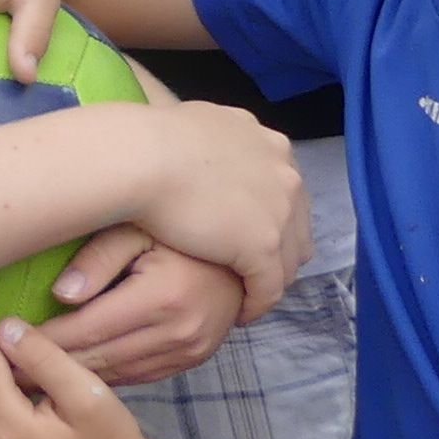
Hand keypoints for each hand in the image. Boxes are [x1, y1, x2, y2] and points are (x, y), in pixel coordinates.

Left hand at [39, 234, 245, 383]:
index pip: (86, 328)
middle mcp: (179, 331)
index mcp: (163, 296)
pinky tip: (66, 379)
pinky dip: (98, 379)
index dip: (39, 340)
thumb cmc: (181, 228)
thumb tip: (59, 295)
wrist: (244, 250)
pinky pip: (135, 377)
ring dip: (68, 380)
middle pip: (97, 358)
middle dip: (45, 368)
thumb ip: (99, 257)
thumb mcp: (140, 227)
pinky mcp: (191, 360)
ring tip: (21, 380)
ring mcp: (189, 351)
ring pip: (114, 374)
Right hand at [127, 100, 311, 320]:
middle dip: (279, 250)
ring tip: (247, 296)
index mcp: (270, 146)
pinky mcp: (263, 245)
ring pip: (289, 260)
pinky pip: (270, 287)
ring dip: (270, 280)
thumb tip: (198, 139)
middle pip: (296, 226)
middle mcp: (285, 175)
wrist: (143, 157)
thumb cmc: (153, 139)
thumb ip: (214, 138)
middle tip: (252, 270)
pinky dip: (257, 304)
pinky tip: (241, 313)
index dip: (269, 216)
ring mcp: (279, 211)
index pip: (285, 191)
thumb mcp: (197, 124)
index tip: (246, 234)